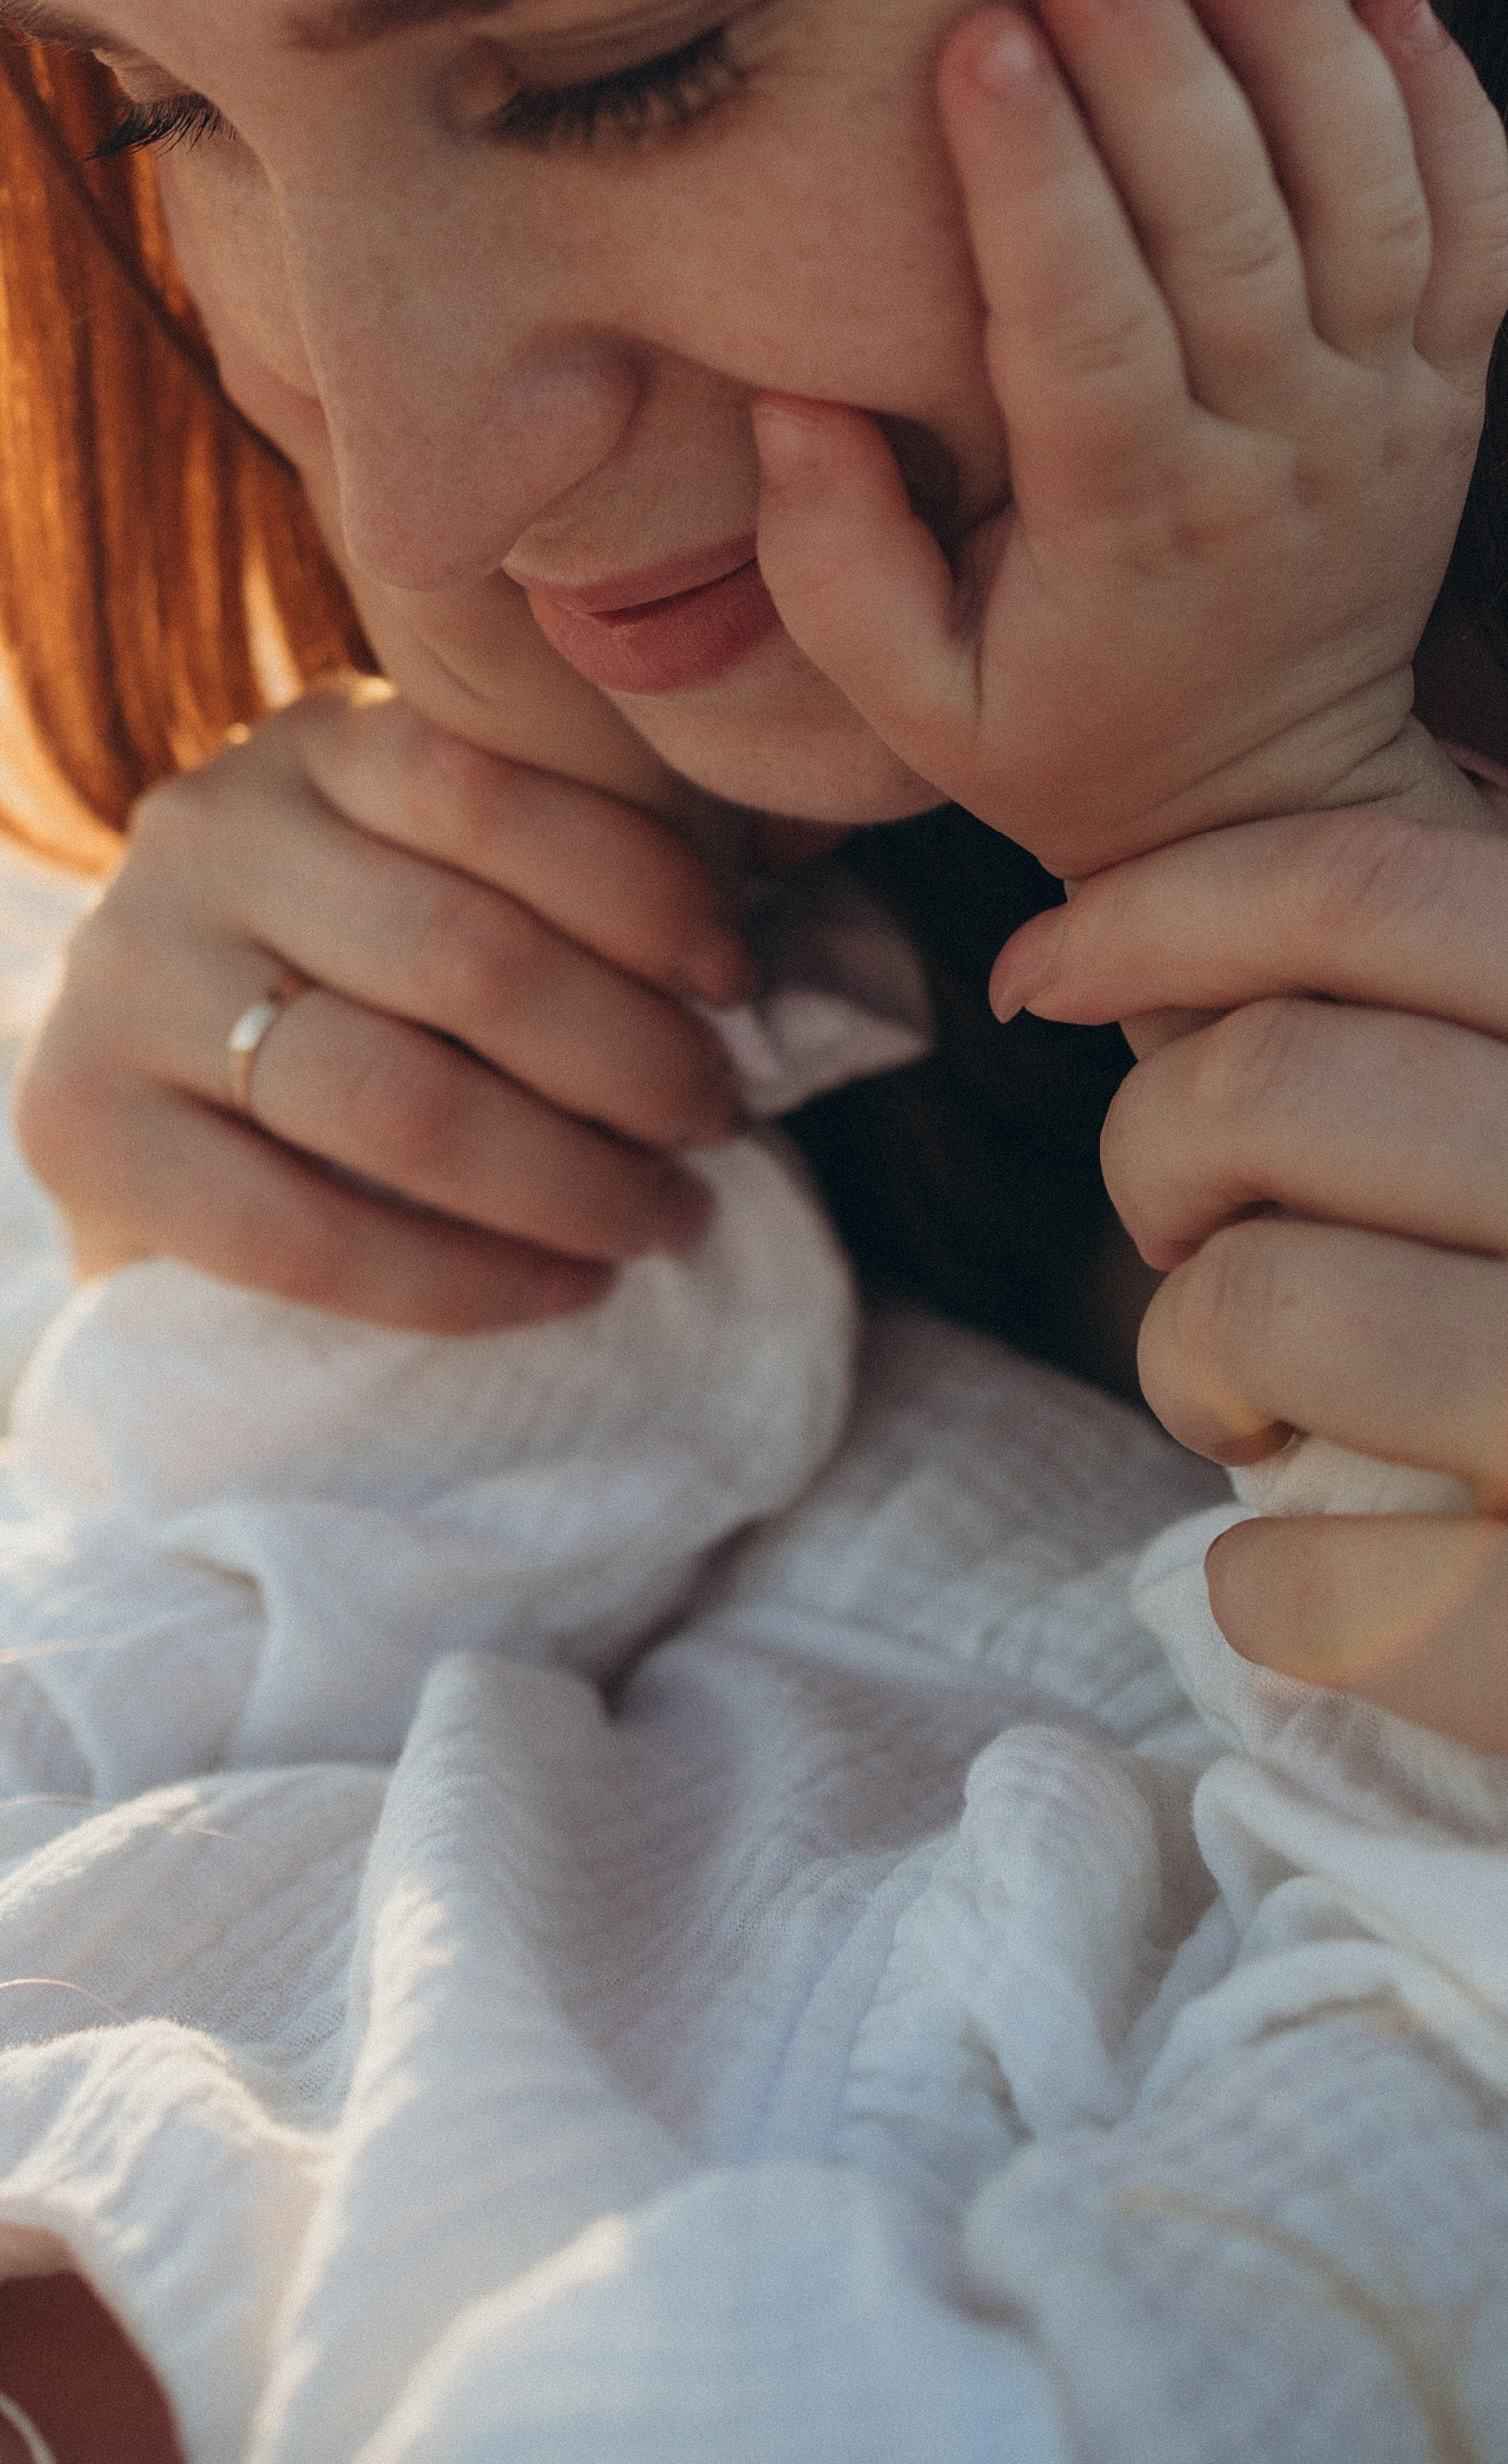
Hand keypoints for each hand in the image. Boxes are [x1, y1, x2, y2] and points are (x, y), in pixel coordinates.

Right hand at [13, 677, 755, 1330]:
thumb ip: (572, 865)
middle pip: (460, 954)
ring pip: (392, 1098)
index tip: (737, 981)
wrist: (171, 1114)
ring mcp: (118, 974)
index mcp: (311, 742)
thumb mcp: (460, 876)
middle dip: (627, 1058)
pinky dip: (460, 1280)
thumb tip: (770, 918)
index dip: (641, 889)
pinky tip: (561, 1289)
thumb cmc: (380, 986)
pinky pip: (298, 1231)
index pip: (488, 787)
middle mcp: (197, 833)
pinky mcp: (74, 1125)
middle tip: (715, 1123)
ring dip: (568, 1178)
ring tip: (663, 1217)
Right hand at [751, 0, 1507, 880]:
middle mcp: (1277, 458)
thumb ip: (834, 565)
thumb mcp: (915, 704)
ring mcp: (1383, 418)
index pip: (1088, 328)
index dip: (1038, 180)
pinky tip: (1387, 4)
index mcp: (1132, 524)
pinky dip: (1452, 112)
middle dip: (1166, 74)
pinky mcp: (1448, 392)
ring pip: (1372, 209)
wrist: (1273, 807)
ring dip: (1307, 55)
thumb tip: (790, 406)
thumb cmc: (1066, 734)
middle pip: (1235, 238)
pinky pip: (1481, 233)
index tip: (979, 42)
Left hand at [995, 810, 1507, 1745]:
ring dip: (1190, 1362)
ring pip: (1256, 1307)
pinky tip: (1315, 1590)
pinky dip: (1264, 1595)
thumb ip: (1433, 1028)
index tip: (1050, 968)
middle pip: (1261, 1081)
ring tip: (1255, 1408)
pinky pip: (1306, 1588)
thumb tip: (1103, 955)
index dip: (1155, 908)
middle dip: (1156, 1153)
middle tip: (1193, 1232)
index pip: (1366, 888)